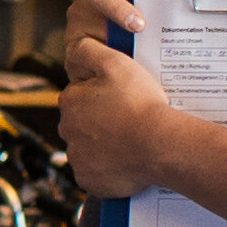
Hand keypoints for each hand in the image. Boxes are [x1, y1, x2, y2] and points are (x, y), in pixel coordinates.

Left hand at [59, 0, 171, 197]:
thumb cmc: (140, 103)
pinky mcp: (89, 181)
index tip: (121, 100)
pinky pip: (96, 173)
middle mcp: (66, 131)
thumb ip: (88, 50)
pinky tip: (126, 161)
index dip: (101, 97)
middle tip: (127, 121)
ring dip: (103, 145)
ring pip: (88, 148)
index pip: (79, 97)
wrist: (160, 144)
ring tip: (130, 142)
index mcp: (69, 102)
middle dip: (99, 122)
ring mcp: (77, 158)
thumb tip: (74, 46)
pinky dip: (108, 169)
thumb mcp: (115, 63)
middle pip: (82, 123)